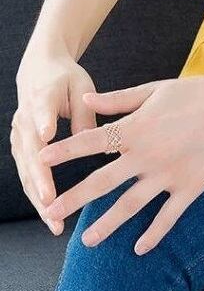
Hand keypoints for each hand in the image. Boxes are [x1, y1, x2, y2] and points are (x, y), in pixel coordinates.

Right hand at [11, 49, 97, 235]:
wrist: (39, 70)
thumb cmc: (66, 79)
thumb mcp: (82, 88)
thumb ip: (86, 114)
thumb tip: (96, 143)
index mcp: (43, 97)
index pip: (42, 110)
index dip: (44, 122)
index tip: (47, 134)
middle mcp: (25, 119)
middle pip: (31, 151)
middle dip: (40, 179)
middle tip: (52, 203)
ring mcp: (19, 134)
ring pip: (26, 170)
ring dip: (37, 196)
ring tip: (53, 220)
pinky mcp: (19, 145)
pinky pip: (27, 173)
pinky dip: (36, 194)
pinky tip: (49, 215)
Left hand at [37, 72, 203, 254]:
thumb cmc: (195, 92)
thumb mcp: (155, 90)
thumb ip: (119, 100)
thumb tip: (86, 101)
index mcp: (136, 128)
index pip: (91, 142)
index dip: (64, 151)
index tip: (41, 160)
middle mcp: (147, 154)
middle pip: (102, 182)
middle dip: (73, 198)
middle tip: (51, 212)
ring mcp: (168, 174)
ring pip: (130, 206)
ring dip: (106, 224)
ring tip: (86, 240)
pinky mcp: (190, 186)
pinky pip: (168, 217)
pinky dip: (153, 234)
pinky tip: (139, 248)